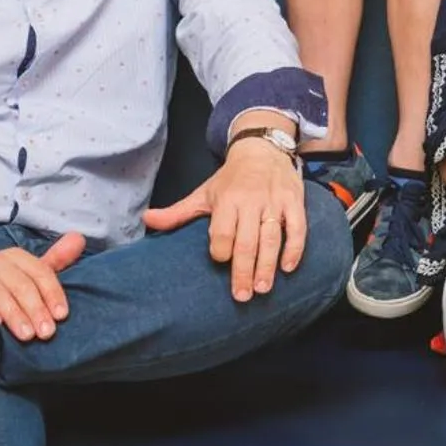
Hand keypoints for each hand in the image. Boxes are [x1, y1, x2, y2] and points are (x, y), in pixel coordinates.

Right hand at [0, 234, 84, 340]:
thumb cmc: (1, 280)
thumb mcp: (26, 270)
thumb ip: (55, 260)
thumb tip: (80, 239)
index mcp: (18, 256)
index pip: (40, 272)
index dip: (52, 293)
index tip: (61, 315)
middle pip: (22, 285)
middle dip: (36, 309)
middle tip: (46, 333)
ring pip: (0, 295)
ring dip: (15, 316)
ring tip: (27, 336)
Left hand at [143, 141, 307, 300]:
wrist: (263, 149)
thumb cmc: (231, 179)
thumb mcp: (204, 193)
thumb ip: (178, 212)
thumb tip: (147, 219)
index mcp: (227, 199)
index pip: (223, 231)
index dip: (221, 249)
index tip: (220, 262)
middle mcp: (251, 201)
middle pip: (247, 241)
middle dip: (244, 270)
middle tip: (242, 296)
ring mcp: (275, 202)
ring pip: (272, 237)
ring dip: (268, 265)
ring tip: (262, 289)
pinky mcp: (294, 202)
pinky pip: (298, 228)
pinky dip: (295, 249)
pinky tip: (288, 267)